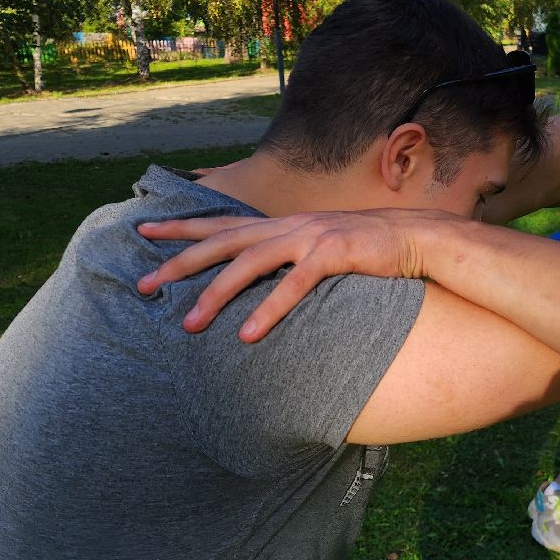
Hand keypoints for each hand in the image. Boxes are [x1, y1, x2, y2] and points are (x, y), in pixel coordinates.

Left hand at [136, 209, 459, 340]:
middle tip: (143, 285)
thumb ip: (290, 258)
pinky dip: (267, 311)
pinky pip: (292, 286)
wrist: (416, 237)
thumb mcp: (320, 248)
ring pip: (248, 265)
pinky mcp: (332, 255)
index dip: (182, 228)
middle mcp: (288, 227)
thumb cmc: (368, 250)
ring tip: (188, 324)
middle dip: (180, 263)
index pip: (222, 224)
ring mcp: (309, 238)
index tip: (144, 230)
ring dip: (216, 296)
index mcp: (283, 225)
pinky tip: (247, 335)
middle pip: (222, 243)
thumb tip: (264, 279)